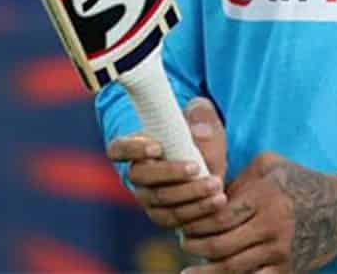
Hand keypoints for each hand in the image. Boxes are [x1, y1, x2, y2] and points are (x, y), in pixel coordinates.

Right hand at [106, 97, 228, 229]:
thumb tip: (200, 134)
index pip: (118, 149)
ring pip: (162, 200)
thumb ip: (202, 117)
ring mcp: (148, 199)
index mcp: (136, 145)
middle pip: (143, 177)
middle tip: (197, 167)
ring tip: (216, 185)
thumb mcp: (202, 116)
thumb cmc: (198, 132)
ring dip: (190, 194)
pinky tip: (218, 201)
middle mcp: (137, 175)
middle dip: (170, 173)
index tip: (157, 147)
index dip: (132, 149)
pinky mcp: (165, 216)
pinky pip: (177, 219)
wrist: (208, 161)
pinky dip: (198, 211)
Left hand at [179, 152, 336, 273]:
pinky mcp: (288, 269)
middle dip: (196, 248)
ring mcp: (280, 250)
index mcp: (263, 197)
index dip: (196, 223)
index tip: (184, 223)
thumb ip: (239, 178)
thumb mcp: (270, 164)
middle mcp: (270, 225)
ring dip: (207, 271)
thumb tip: (210, 197)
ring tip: (189, 272)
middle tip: (184, 244)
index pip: (218, 216)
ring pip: (232, 268)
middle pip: (220, 245)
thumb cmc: (300, 180)